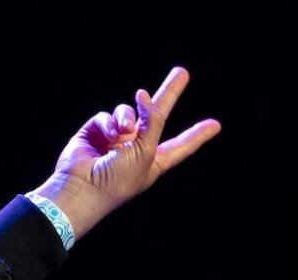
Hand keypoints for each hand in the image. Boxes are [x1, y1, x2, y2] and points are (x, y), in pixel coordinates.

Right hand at [32, 66, 221, 241]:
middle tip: (182, 73)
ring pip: (128, 111)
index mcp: (154, 161)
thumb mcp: (146, 152)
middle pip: (157, 115)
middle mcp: (137, 147)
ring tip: (122, 131)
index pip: (181, 145)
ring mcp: (116, 138)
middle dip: (170, 92)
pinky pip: (107, 116)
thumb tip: (144, 95)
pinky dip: (108, 122)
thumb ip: (153, 121)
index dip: (197, 135)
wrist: (83, 187)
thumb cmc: (118, 179)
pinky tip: (108, 134)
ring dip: (126, 116)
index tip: (215, 125)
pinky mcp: (96, 131)